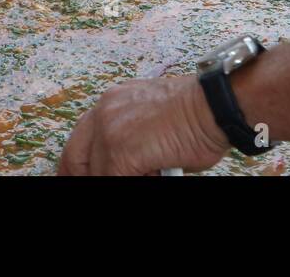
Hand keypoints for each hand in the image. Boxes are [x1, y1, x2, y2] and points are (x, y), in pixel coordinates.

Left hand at [58, 76, 229, 175]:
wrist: (214, 106)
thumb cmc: (195, 117)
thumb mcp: (148, 124)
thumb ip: (128, 142)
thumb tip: (122, 169)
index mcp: (110, 103)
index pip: (79, 142)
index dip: (76, 167)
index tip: (76, 176)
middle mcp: (104, 112)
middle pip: (75, 158)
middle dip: (80, 176)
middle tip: (84, 185)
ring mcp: (110, 131)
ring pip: (97, 172)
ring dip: (117, 176)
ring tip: (149, 171)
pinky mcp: (120, 150)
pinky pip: (113, 179)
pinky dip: (134, 180)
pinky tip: (153, 174)